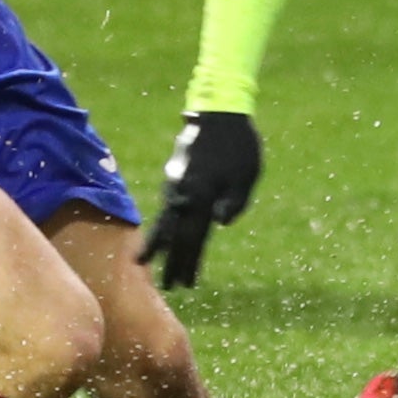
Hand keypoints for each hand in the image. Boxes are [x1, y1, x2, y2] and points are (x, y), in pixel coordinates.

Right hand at [140, 111, 261, 288]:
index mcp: (202, 196)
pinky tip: (167, 231)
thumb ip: (234, 202)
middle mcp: (184, 192)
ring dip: (164, 243)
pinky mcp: (175, 173)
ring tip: (152, 262)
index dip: (190, 263)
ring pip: (167, 219)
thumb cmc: (239, 145)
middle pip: (176, 235)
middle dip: (173, 262)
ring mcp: (175, 182)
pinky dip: (166, 222)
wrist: (219, 111)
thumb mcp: (246, 176)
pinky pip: (169, 205)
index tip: (185, 285)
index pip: (194, 238)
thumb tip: (218, 223)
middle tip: (169, 287)